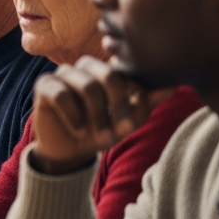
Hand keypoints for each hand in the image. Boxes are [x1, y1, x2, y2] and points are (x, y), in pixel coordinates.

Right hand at [30, 56, 172, 175]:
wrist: (68, 151)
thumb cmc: (98, 131)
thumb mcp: (125, 122)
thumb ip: (144, 104)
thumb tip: (173, 87)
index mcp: (107, 70)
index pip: (128, 75)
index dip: (132, 100)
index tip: (129, 125)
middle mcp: (86, 67)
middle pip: (109, 75)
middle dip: (116, 106)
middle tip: (118, 130)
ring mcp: (63, 73)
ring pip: (87, 85)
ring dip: (96, 115)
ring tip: (96, 134)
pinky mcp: (44, 85)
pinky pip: (62, 94)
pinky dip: (73, 115)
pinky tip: (78, 130)